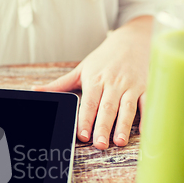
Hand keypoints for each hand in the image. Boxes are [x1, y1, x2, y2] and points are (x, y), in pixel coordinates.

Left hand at [33, 16, 151, 148]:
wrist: (134, 37)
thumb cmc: (105, 57)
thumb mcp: (82, 69)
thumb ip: (60, 84)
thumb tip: (36, 91)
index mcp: (96, 80)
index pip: (89, 103)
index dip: (86, 120)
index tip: (82, 135)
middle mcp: (114, 83)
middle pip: (107, 108)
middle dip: (103, 127)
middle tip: (99, 145)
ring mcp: (132, 85)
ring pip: (127, 108)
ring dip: (123, 126)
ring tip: (119, 141)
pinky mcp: (148, 86)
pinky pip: (147, 103)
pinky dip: (147, 117)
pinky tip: (143, 132)